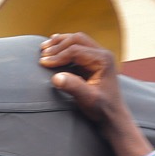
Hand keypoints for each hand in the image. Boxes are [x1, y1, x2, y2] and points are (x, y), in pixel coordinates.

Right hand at [39, 32, 153, 155]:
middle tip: (42, 54)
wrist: (112, 115)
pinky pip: (77, 47)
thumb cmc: (102, 108)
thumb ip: (73, 87)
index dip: (58, 56)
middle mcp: (102, 54)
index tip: (43, 63)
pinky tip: (53, 46)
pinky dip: (64, 46)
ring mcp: (98, 56)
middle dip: (58, 45)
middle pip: (77, 40)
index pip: (76, 51)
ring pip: (77, 40)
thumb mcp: (88, 99)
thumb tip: (56, 77)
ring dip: (60, 43)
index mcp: (103, 60)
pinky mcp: (92, 61)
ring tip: (44, 48)